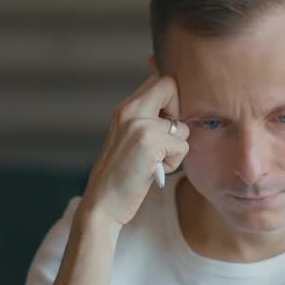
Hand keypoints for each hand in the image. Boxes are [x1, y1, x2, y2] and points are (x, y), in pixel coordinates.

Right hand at [80, 74, 189, 227]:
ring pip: (182, 127)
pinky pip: (182, 147)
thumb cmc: (122, 176)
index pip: (160, 80)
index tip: (165, 124)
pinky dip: (173, 163)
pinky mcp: (150, 142)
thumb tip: (178, 112)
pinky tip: (154, 170)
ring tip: (154, 162)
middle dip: (177, 115)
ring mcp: (139, 124)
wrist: (102, 204)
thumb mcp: (131, 138)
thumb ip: (148, 120)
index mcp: (125, 108)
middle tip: (164, 140)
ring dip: (174, 149)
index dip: (171, 100)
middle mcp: (130, 110)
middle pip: (171, 86)